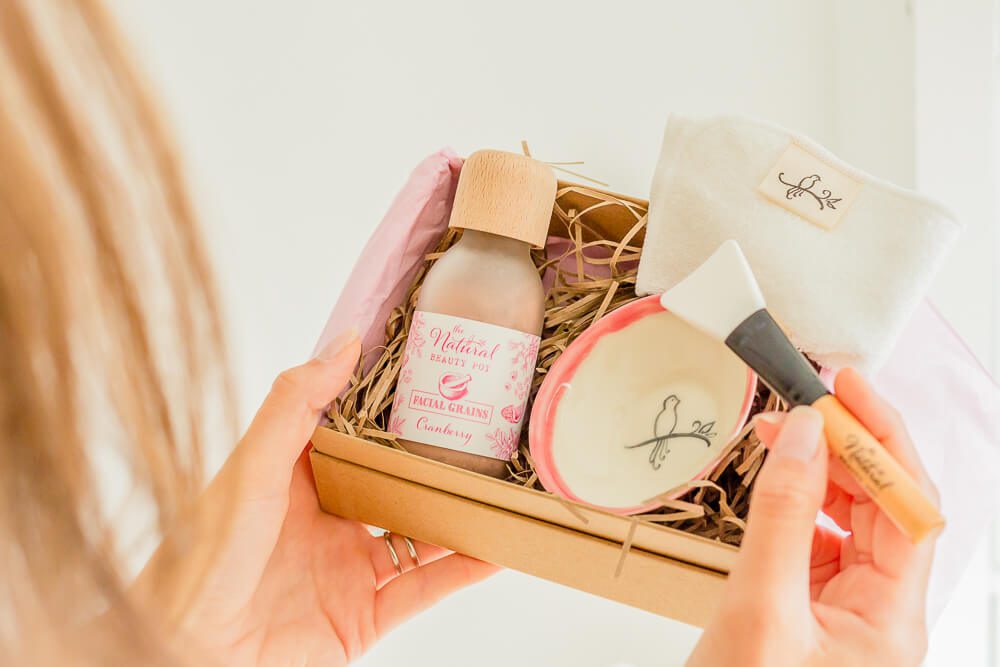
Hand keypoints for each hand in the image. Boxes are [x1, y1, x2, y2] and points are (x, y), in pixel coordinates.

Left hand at [139, 330, 497, 665]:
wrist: (190, 652)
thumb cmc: (201, 557)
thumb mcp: (251, 468)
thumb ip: (294, 405)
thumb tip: (344, 343)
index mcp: (298, 478)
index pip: (357, 433)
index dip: (394, 405)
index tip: (436, 372)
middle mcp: (328, 520)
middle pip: (398, 483)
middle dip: (438, 461)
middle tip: (487, 429)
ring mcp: (348, 569)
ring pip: (421, 535)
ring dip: (461, 515)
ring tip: (504, 488)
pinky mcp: (362, 617)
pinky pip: (424, 590)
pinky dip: (462, 572)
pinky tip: (495, 550)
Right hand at [687, 368, 939, 666]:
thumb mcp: (759, 609)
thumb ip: (784, 518)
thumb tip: (804, 437)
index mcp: (889, 621)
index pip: (908, 507)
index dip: (881, 439)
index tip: (843, 388)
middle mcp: (879, 616)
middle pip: (883, 508)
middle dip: (846, 446)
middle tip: (802, 397)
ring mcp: (847, 617)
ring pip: (849, 522)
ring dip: (819, 472)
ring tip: (779, 433)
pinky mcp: (812, 616)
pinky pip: (817, 545)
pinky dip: (797, 506)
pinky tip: (773, 486)